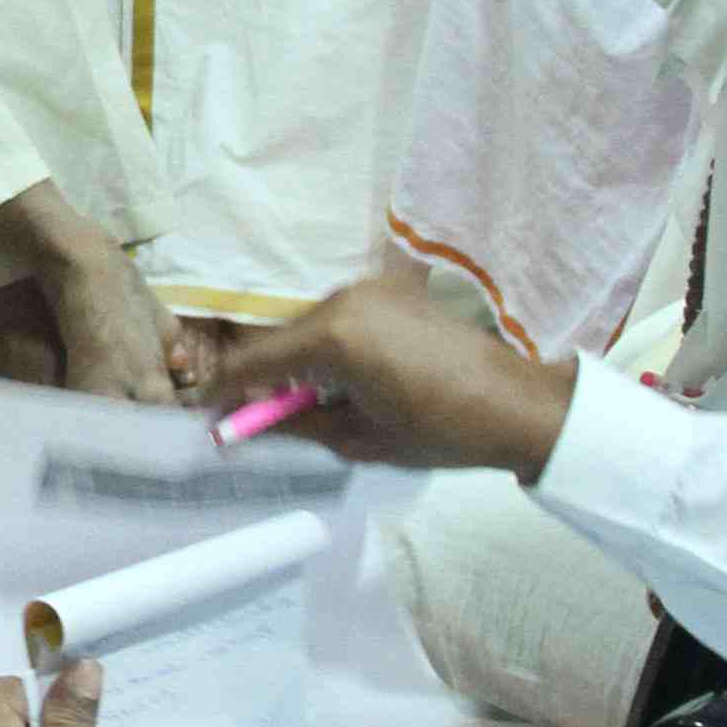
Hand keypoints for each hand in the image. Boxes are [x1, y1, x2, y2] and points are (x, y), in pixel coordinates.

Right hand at [207, 276, 577, 473]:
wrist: (517, 404)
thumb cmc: (441, 431)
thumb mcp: (359, 439)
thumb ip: (295, 425)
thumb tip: (247, 426)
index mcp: (335, 335)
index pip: (255, 361)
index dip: (226, 391)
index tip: (209, 415)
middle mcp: (346, 297)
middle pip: (277, 337)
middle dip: (257, 375)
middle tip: (249, 415)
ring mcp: (371, 287)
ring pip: (306, 324)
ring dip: (292, 359)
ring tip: (296, 402)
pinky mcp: (392, 288)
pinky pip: (338, 316)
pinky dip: (324, 345)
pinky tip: (333, 378)